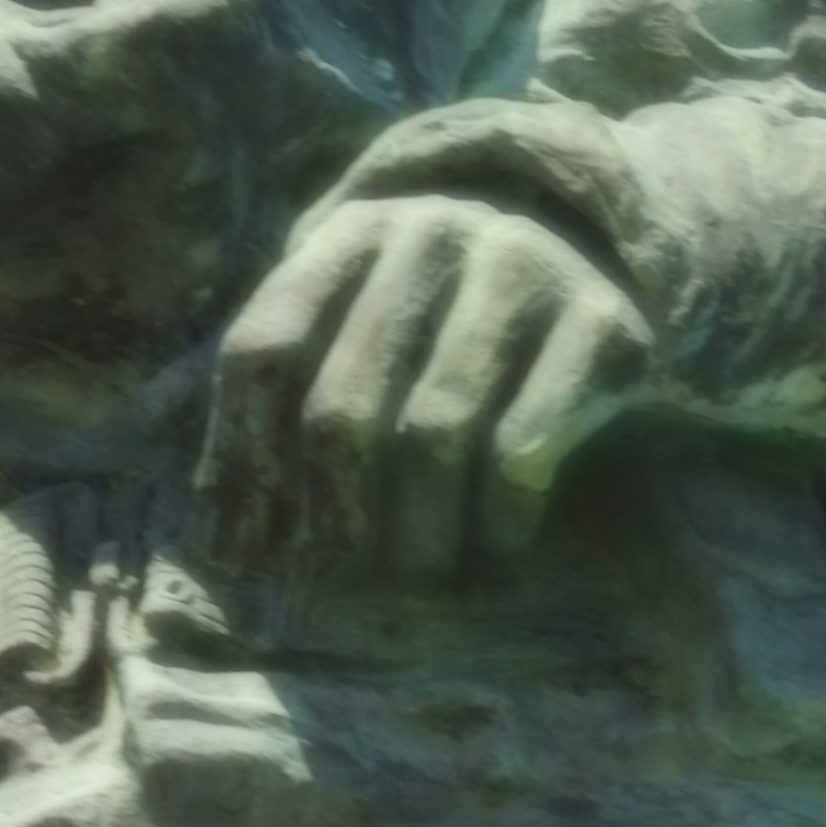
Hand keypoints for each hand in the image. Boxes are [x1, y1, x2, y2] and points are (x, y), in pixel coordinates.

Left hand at [205, 189, 649, 579]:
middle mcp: (432, 236)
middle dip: (332, 518)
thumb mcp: (359, 317)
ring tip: (416, 585)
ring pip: (435, 432)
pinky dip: (498, 516)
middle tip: (334, 591)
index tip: (239, 555)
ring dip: (417, 533)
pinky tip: (494, 549)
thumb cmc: (445, 317)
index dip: (238, 461)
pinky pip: (525, 446)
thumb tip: (223, 539)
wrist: (595, 248)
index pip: (264, 350)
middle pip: (344, 405)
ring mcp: (522, 270)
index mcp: (350, 235)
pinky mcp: (602, 321)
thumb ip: (288, 393)